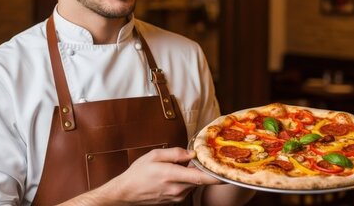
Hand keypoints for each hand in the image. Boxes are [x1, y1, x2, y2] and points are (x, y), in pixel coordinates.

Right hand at [95, 147, 220, 204]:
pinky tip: (176, 174)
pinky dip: (186, 180)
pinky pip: (186, 188)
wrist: (126, 193)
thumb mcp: (154, 155)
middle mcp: (177, 189)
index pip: (200, 177)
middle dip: (203, 169)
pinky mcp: (175, 200)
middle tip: (204, 158)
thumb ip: (175, 153)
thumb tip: (191, 154)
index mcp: (171, 175)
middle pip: (199, 180)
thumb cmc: (138, 173)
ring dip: (192, 175)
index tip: (226, 170)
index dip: (216, 175)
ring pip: (193, 184)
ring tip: (182, 165)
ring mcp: (176, 197)